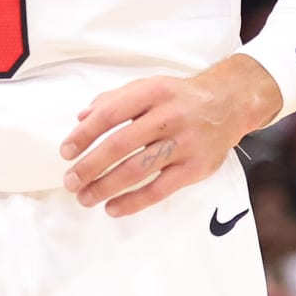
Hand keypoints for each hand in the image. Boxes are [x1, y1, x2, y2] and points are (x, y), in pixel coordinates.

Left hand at [58, 56, 280, 217]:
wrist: (229, 104)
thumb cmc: (179, 97)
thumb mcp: (149, 87)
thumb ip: (115, 100)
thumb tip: (81, 117)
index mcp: (153, 92)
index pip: (110, 114)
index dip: (85, 134)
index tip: (66, 151)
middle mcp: (169, 116)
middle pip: (121, 144)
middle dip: (90, 165)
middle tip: (70, 181)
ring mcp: (185, 143)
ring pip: (138, 169)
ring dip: (106, 186)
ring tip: (85, 198)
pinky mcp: (196, 168)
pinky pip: (160, 189)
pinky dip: (133, 202)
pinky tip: (113, 208)